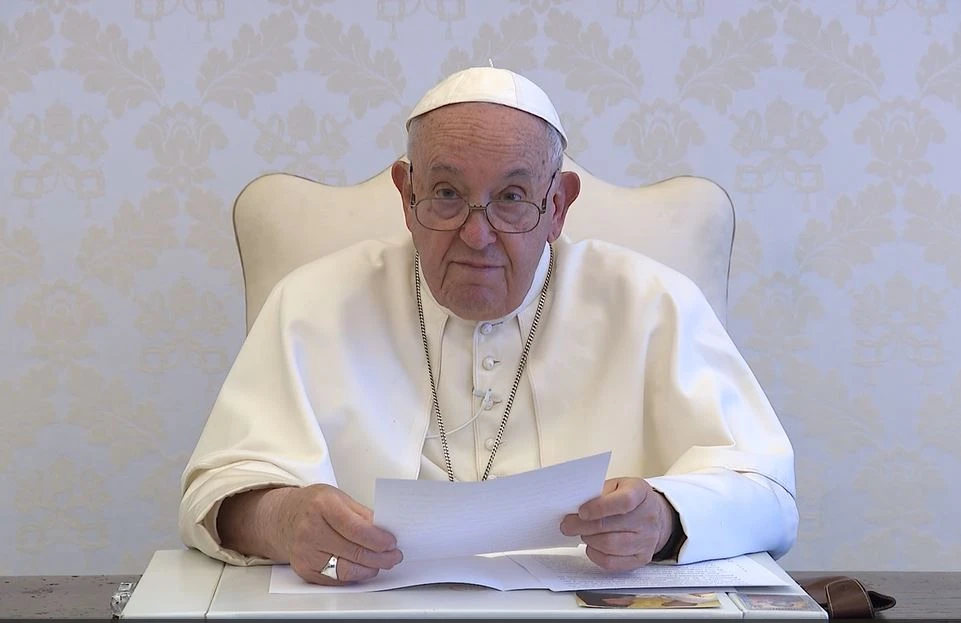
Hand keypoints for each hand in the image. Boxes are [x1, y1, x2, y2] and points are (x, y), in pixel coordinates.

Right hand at [277, 484, 402, 584]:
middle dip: (379, 557)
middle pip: (353, 551)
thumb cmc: (312, 505)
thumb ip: (362, 514)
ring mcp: (305, 553)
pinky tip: (363, 569)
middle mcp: (310, 530)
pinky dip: (354, 576)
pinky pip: (335, 579)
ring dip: (369, 569)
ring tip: (380, 563)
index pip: (355, 528)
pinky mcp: (304, 570)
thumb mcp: (338, 497)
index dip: (377, 539)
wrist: (283, 518)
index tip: (392, 543)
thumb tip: (384, 531)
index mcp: (321, 506)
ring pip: (346, 570)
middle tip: (393, 556)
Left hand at [559, 477, 674, 571]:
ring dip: (589, 539)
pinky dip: (595, 555)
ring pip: (609, 545)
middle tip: (567, 524)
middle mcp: (647, 517)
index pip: (624, 501)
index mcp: (640, 492)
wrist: (653, 515)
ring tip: (582, 533)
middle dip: (582, 526)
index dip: (599, 507)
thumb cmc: (628, 498)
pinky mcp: (641, 558)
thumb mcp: (616, 485)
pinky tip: (591, 546)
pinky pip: (612, 562)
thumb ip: (598, 493)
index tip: (581, 511)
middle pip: (611, 526)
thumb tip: (574, 506)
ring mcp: (646, 540)